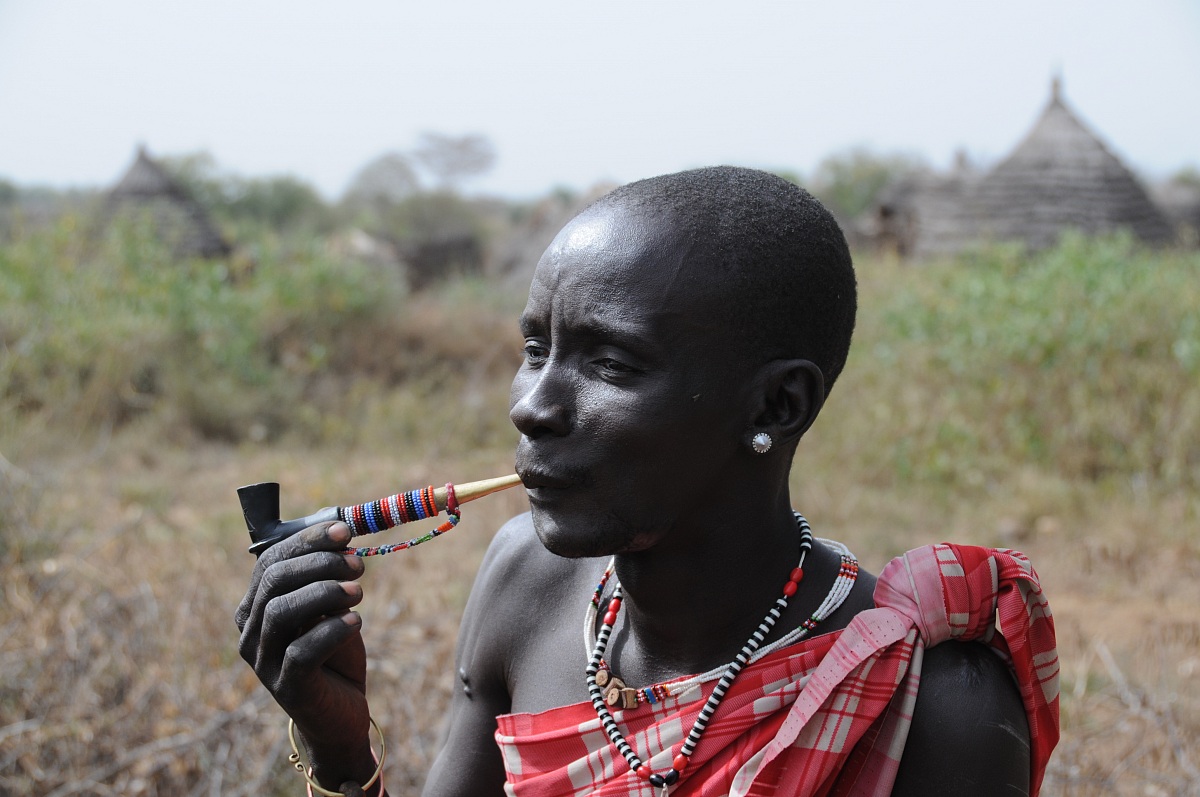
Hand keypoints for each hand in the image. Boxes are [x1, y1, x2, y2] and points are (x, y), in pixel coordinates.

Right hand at [235, 522, 377, 782]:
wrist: (341, 712)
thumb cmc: (335, 652)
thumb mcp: (331, 608)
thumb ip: (328, 577)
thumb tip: (342, 535)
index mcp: (256, 606)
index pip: (270, 562)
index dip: (306, 541)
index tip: (344, 531)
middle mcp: (251, 633)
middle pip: (274, 583)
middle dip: (319, 564)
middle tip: (358, 563)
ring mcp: (264, 663)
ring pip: (281, 614)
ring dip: (324, 593)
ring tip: (359, 590)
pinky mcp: (287, 688)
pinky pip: (301, 653)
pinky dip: (331, 631)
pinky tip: (357, 621)